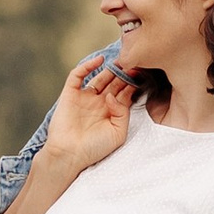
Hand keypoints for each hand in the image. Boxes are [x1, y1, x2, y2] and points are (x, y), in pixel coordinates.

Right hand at [42, 47, 137, 181]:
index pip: (125, 93)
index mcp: (111, 113)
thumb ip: (122, 113)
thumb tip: (113, 95)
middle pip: (114, 83)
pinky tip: (99, 60)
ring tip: (121, 60)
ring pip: (99, 77)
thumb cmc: (94, 148)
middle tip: (134, 61)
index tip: (143, 73)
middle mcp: (99, 103)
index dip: (134, 83)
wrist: (69, 154)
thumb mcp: (118, 133)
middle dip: (124, 73)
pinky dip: (87, 65)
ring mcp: (84, 98)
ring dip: (110, 68)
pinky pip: (78, 75)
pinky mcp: (70, 94)